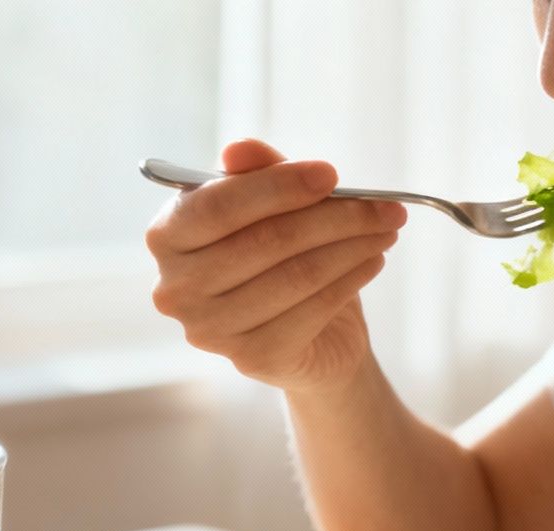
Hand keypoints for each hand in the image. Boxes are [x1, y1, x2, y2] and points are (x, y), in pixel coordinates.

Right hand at [145, 139, 407, 391]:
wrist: (308, 337)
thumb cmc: (278, 257)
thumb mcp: (269, 206)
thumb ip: (256, 173)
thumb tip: (240, 149)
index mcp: (167, 236)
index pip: (218, 205)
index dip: (278, 186)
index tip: (332, 174)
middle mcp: (176, 288)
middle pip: (267, 241)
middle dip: (336, 218)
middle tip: (384, 206)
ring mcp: (210, 330)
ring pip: (296, 275)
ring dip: (352, 247)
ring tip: (385, 229)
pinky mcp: (252, 359)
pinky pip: (312, 310)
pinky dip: (351, 281)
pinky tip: (374, 262)